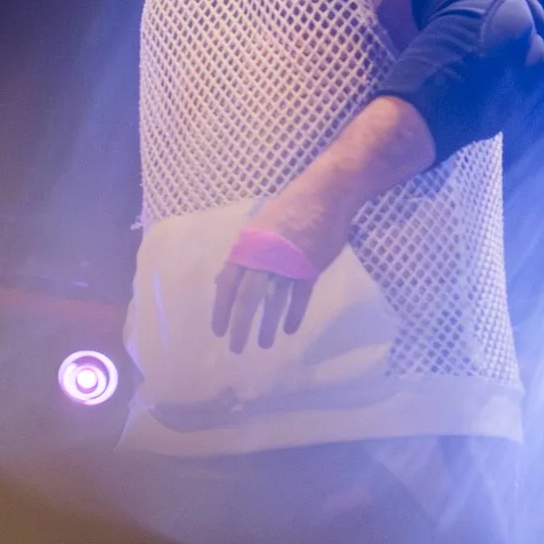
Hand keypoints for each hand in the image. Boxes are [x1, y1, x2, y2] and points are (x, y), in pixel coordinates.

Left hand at [209, 183, 352, 354]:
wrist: (325, 195)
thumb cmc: (289, 209)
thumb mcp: (258, 228)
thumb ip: (242, 255)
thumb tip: (222, 280)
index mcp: (248, 248)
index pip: (228, 284)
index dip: (221, 309)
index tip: (218, 331)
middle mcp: (264, 258)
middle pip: (247, 298)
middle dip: (240, 325)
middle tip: (236, 348)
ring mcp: (288, 264)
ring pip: (273, 301)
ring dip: (267, 325)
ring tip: (263, 344)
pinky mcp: (310, 268)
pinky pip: (300, 297)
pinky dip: (294, 314)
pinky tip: (289, 330)